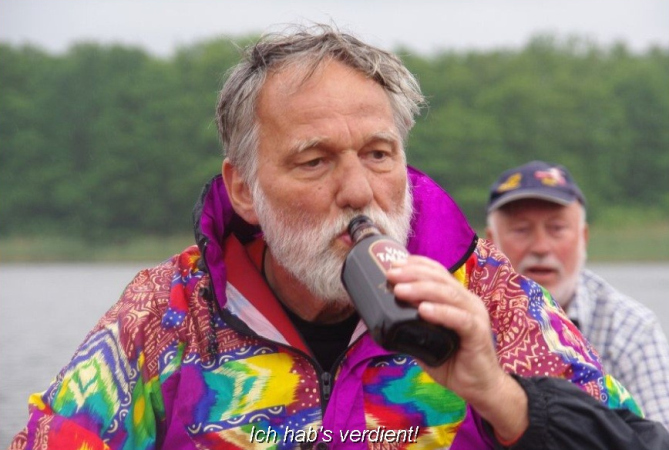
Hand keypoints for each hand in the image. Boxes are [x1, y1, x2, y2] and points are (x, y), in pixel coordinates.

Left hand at [386, 256, 527, 441]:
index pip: (438, 273)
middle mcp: (468, 302)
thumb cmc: (454, 362)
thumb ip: (412, 326)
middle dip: (413, 274)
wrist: (480, 387)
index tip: (394, 263)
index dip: (416, 265)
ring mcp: (475, 316)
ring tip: (400, 291)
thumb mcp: (427, 339)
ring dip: (422, 290)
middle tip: (391, 274)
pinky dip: (440, 312)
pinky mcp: (478, 333)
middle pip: (440, 279)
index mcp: (457, 299)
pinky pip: (459, 319)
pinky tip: (424, 310)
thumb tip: (385, 318)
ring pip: (448, 294)